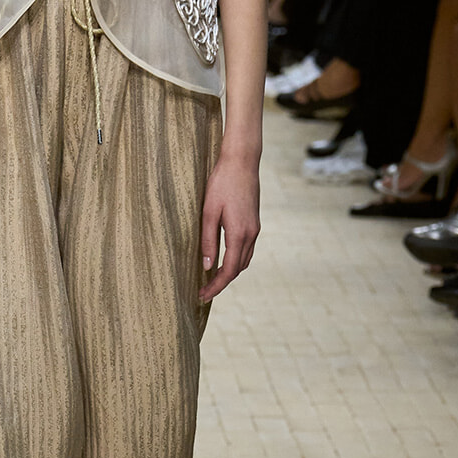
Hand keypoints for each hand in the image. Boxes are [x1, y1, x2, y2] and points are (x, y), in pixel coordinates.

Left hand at [198, 149, 259, 302]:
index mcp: (239, 234)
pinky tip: (224, 259)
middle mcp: (251, 234)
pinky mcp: (254, 222)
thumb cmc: (222, 183)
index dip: (216, 286)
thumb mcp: (208, 211)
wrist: (242, 161)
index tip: (202, 296)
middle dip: (222, 283)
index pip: (229, 270)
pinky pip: (247, 249)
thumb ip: (208, 240)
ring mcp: (255, 228)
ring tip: (211, 279)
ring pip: (244, 260)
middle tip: (203, 291)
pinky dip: (236, 260)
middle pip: (238, 269)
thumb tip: (207, 266)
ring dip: (230, 272)